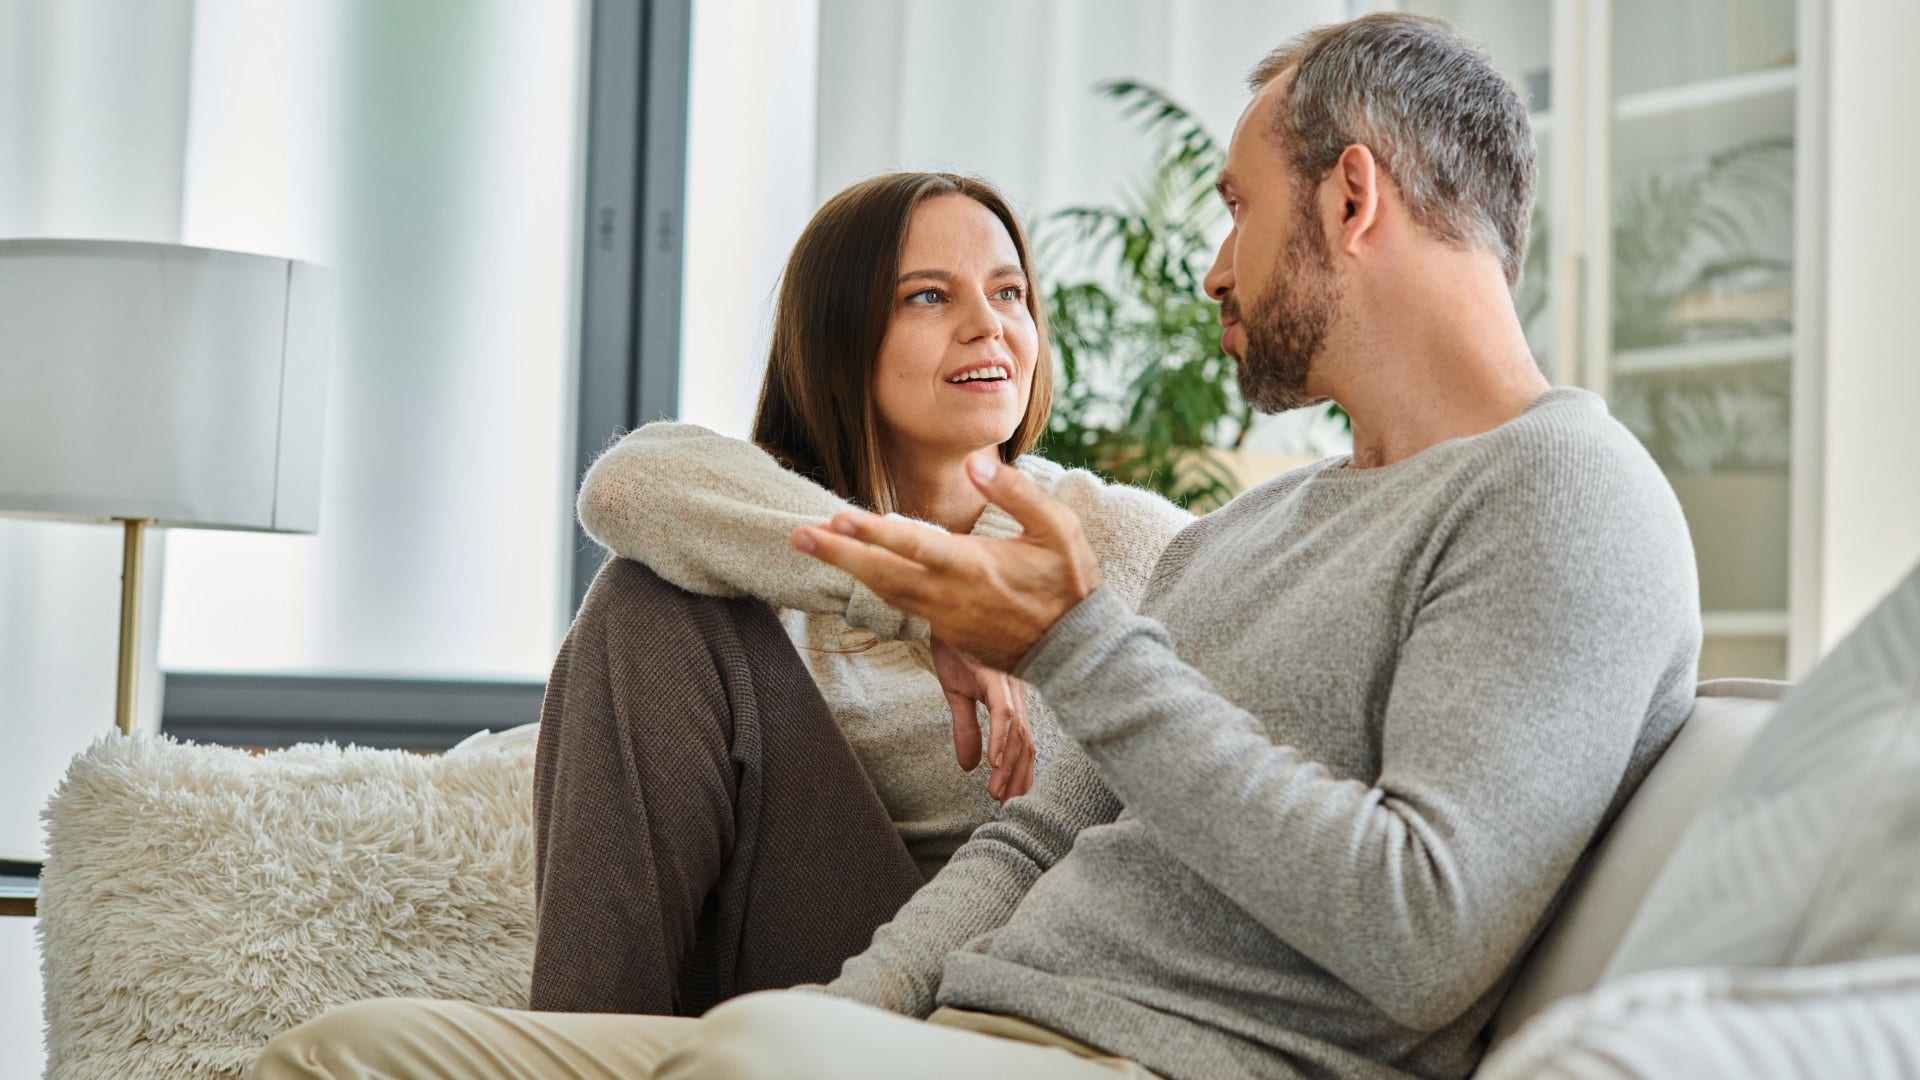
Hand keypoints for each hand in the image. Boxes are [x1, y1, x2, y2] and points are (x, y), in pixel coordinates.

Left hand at [790, 450, 1101, 670]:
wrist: (1075, 650)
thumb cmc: (1068, 583)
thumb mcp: (1058, 529)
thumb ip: (1017, 493)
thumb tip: (976, 463)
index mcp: (975, 566)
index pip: (914, 545)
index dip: (873, 532)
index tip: (838, 517)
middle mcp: (950, 595)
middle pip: (882, 574)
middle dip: (837, 555)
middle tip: (798, 535)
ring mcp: (945, 617)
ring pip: (885, 592)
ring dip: (846, 569)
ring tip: (813, 544)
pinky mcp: (946, 632)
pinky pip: (900, 604)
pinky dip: (872, 584)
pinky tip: (853, 568)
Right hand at [930, 637, 1033, 801]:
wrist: (946, 612)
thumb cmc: (955, 649)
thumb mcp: (957, 695)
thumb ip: (966, 730)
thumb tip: (967, 766)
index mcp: (1010, 698)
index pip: (1023, 743)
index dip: (1021, 772)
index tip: (1012, 798)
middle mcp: (1016, 693)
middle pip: (1026, 743)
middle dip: (1018, 777)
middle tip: (1008, 805)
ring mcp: (1008, 684)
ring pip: (1016, 733)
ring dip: (1008, 766)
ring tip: (998, 792)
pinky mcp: (993, 675)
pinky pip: (1002, 711)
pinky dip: (1001, 738)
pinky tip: (994, 760)